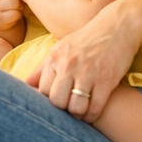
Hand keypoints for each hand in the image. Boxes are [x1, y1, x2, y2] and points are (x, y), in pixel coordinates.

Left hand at [25, 1, 140, 123]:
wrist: (118, 26)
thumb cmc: (86, 40)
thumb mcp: (60, 49)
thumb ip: (42, 69)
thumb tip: (23, 86)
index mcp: (54, 58)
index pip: (41, 91)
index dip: (47, 102)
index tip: (56, 102)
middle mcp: (68, 65)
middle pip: (56, 102)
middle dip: (62, 110)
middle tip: (68, 108)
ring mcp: (88, 73)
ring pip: (75, 108)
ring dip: (78, 114)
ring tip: (80, 111)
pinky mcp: (106, 80)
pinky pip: (95, 108)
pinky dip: (92, 115)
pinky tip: (92, 113)